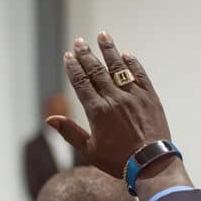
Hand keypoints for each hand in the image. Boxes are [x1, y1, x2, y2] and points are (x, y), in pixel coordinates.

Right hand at [47, 32, 171, 177]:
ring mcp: (134, 96)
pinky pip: (140, 75)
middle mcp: (114, 99)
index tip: (69, 56)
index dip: (73, 68)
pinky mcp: (150, 97)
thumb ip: (70, 132)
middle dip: (86, 54)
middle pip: (96, 71)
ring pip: (118, 67)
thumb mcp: (90, 151)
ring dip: (109, 51)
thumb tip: (49, 119)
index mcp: (97, 111)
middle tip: (79, 41)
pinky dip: (132, 64)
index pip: (81, 83)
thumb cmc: (119, 161)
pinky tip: (127, 56)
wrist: (151, 164)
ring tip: (102, 36)